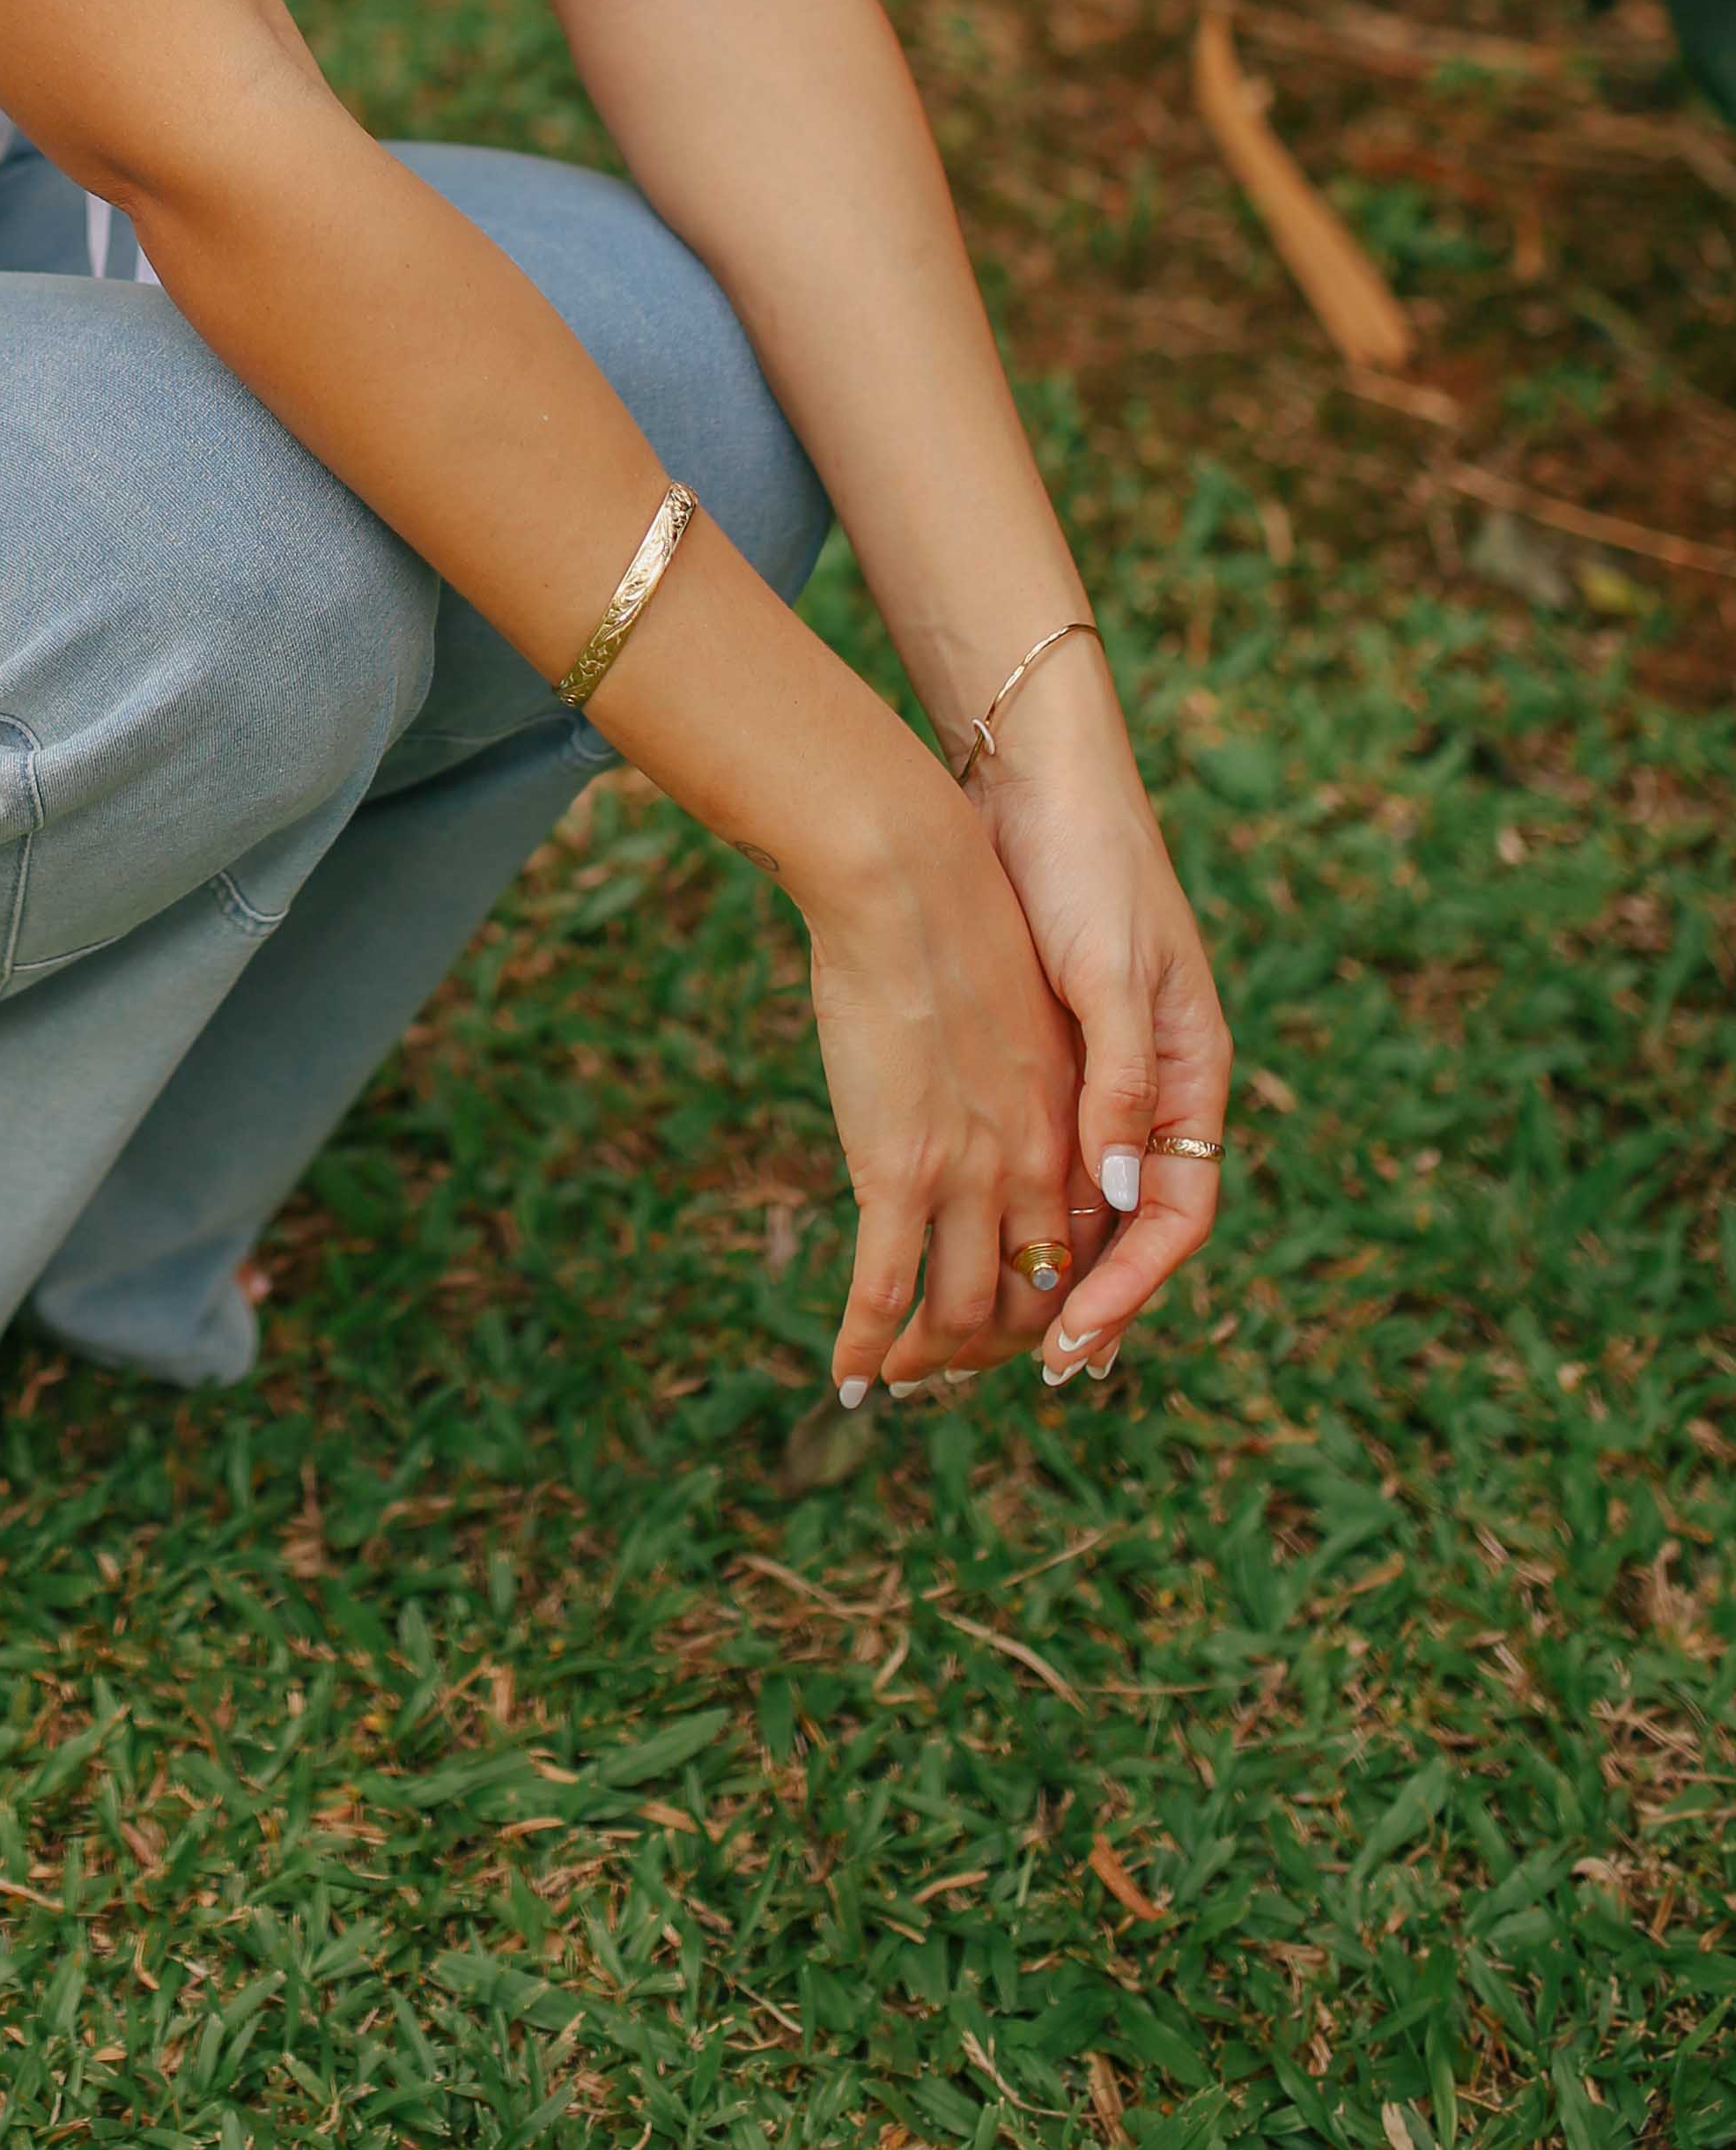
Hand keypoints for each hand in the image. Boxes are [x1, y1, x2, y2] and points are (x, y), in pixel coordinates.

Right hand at [797, 764, 1091, 1404]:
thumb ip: (1046, 1079)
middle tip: (958, 1365)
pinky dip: (867, 1343)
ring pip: (963, 1312)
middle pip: (1036, 1296)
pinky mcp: (900, 1167)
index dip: (1075, 1306)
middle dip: (999, 1346)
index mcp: (1082, 1121)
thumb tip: (1048, 1140)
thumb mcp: (1035, 1003)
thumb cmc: (972, 915)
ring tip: (901, 1381)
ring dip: (934, 1362)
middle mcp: (1042, 1163)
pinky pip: (886, 1288)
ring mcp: (971, 1173)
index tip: (1042, 1337)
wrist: (914, 873)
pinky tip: (847, 1375)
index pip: (1098, 1248)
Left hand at [962, 650, 1232, 1382]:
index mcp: (1189, 1076)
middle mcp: (1149, 1090)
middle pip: (1124, 1230)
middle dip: (1079, 1306)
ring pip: (1078, 1207)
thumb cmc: (1084, 861)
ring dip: (1040, 1275)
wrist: (1032, 774)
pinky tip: (961, 1251)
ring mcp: (1095, 1072)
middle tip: (1026, 1375)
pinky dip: (1008, 1213)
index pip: (1174, 1220)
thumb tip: (1114, 1187)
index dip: (1128, 1291)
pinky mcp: (1040, 1050)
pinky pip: (1034, 1157)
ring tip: (981, 1346)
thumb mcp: (1105, 971)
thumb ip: (1116, 1079)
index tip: (1074, 1349)